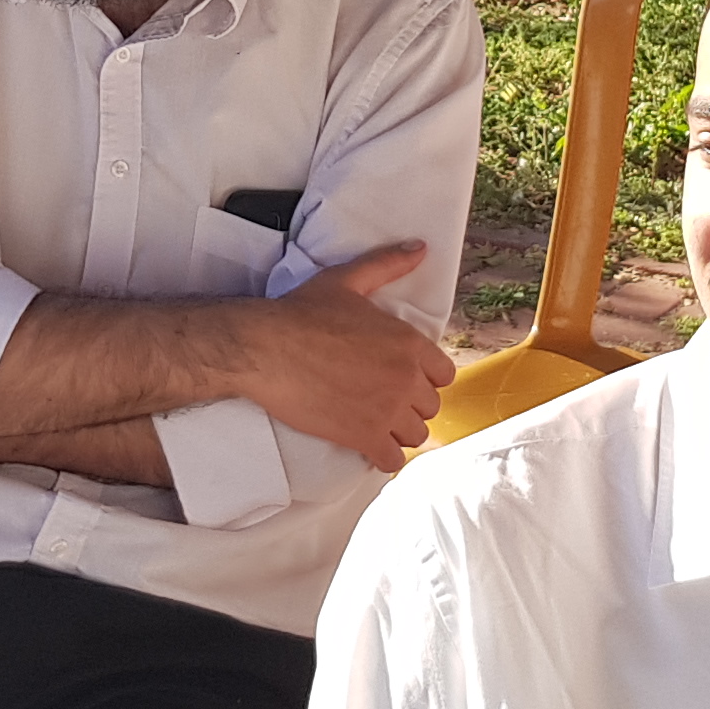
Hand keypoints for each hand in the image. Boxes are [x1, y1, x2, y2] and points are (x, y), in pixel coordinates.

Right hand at [239, 244, 454, 472]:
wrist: (265, 348)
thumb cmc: (302, 313)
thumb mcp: (347, 281)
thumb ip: (387, 265)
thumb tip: (419, 248)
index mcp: (408, 343)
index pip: (444, 374)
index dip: (426, 378)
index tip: (406, 379)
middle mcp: (406, 378)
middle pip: (430, 406)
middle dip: (411, 405)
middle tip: (385, 401)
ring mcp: (387, 410)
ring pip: (415, 434)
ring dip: (399, 432)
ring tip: (377, 424)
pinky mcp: (363, 436)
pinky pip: (392, 460)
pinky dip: (384, 458)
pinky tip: (370, 449)